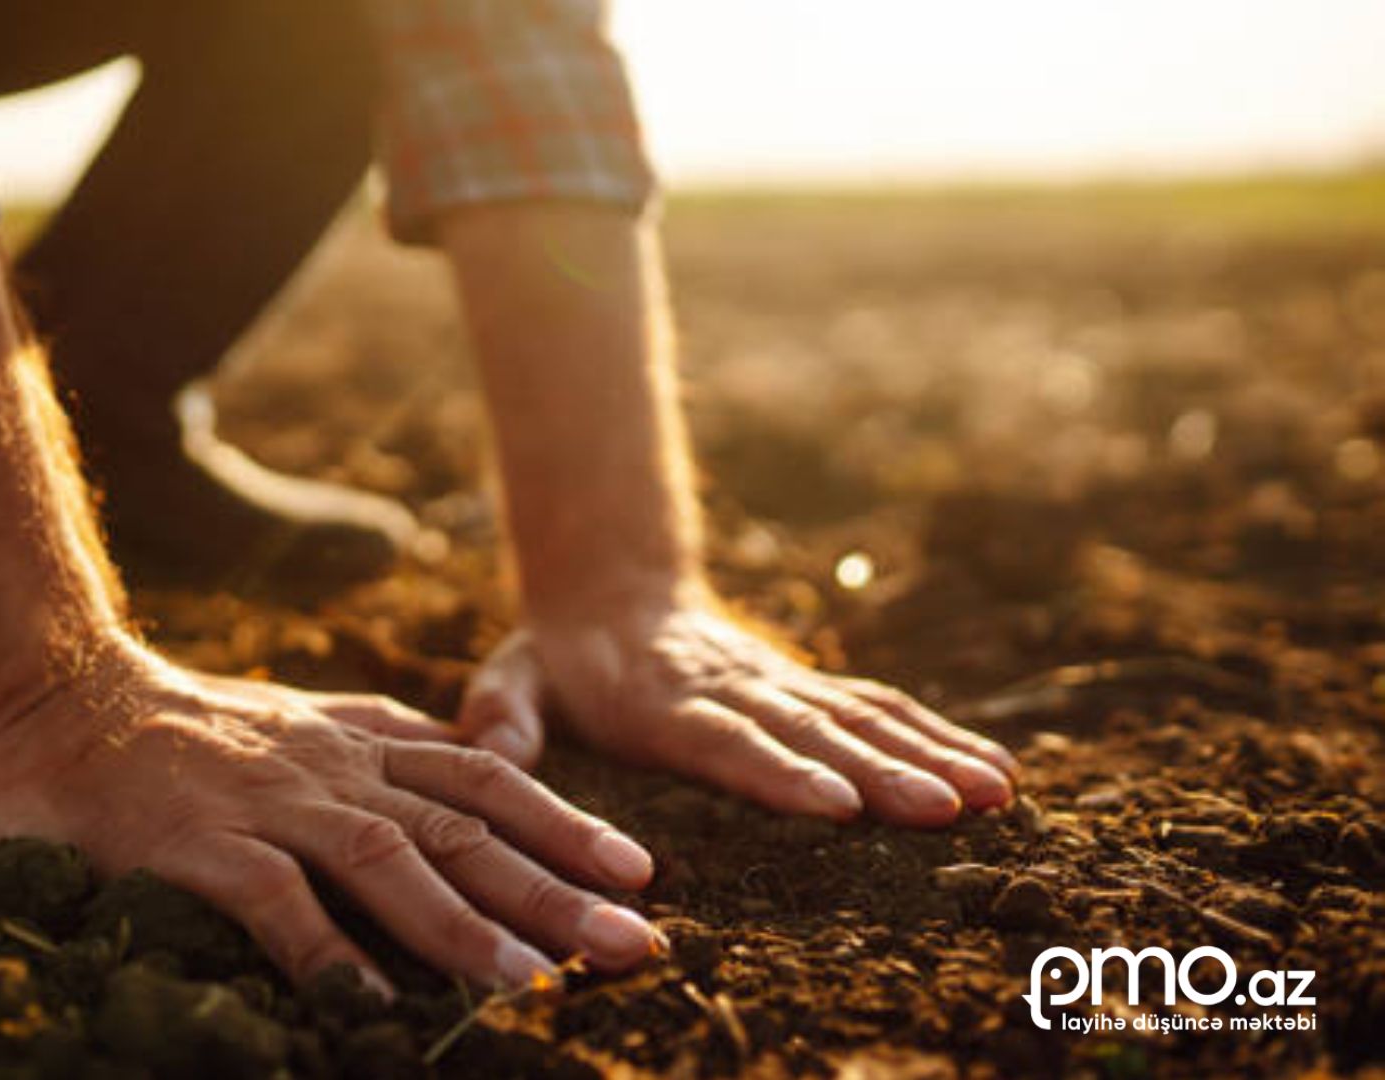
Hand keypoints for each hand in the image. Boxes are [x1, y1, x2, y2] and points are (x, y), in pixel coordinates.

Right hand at [0, 643, 661, 995]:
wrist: (54, 698)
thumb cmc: (177, 727)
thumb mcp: (300, 721)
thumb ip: (381, 743)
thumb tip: (472, 769)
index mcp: (356, 741)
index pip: (484, 777)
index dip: (566, 823)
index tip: (639, 869)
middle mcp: (329, 768)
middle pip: (464, 825)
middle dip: (556, 886)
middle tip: (634, 942)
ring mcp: (266, 803)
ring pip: (387, 859)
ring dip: (463, 925)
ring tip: (533, 984)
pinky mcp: (198, 843)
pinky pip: (275, 903)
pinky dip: (327, 953)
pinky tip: (373, 1010)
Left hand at [456, 600, 1017, 827]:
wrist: (610, 591)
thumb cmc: (557, 659)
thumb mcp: (510, 677)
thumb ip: (504, 712)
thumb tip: (491, 746)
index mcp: (663, 701)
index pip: (727, 740)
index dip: (779, 772)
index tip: (836, 804)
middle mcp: (733, 690)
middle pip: (812, 733)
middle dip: (880, 772)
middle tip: (941, 809)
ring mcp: (778, 685)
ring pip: (861, 718)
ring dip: (927, 756)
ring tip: (991, 794)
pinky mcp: (805, 687)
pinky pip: (879, 709)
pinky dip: (936, 737)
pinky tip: (992, 772)